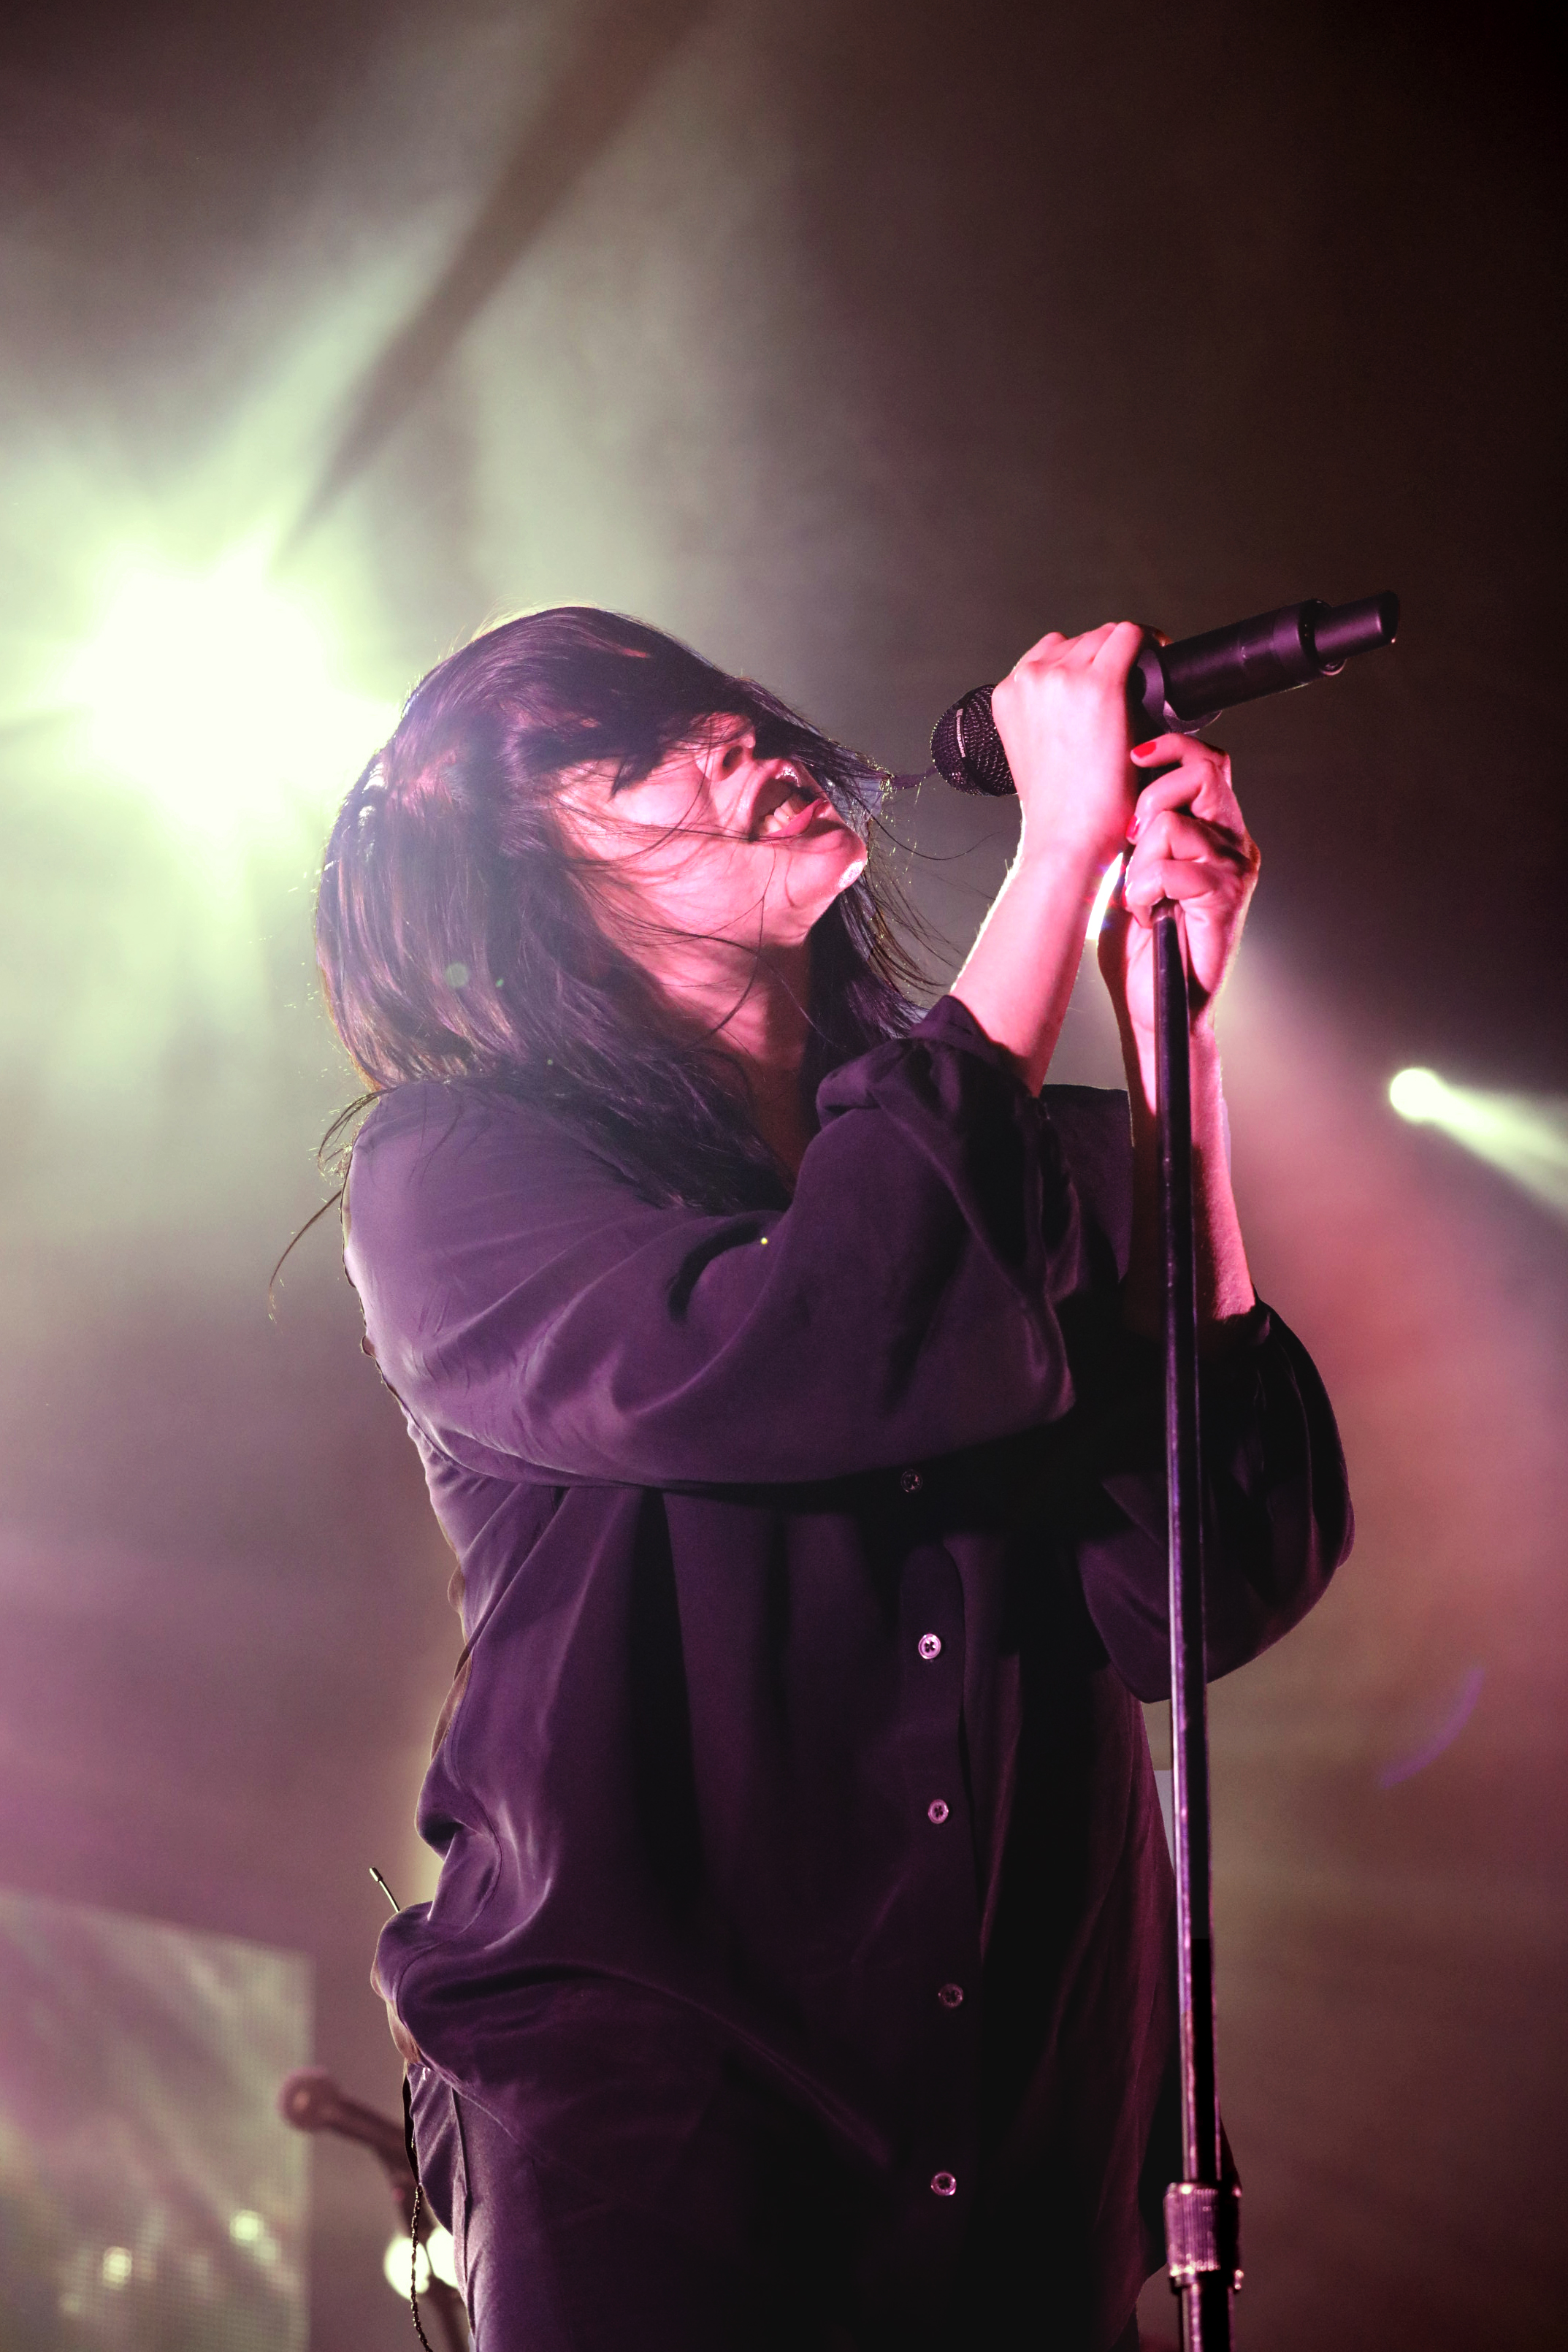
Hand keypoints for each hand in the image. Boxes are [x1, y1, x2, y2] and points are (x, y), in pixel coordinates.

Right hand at [989, 621, 1147, 873]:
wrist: (1068, 839)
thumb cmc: (1060, 810)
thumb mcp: (1036, 753)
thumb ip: (1047, 718)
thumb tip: (1080, 706)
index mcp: (1007, 696)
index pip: (1050, 653)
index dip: (1083, 661)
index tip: (1105, 673)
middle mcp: (1030, 680)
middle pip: (1080, 641)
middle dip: (1106, 658)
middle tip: (1133, 682)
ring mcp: (1063, 678)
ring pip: (1105, 636)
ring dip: (1127, 654)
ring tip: (1147, 679)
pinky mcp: (1100, 684)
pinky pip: (1131, 637)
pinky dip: (1149, 643)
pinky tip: (1159, 658)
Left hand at [1097, 734, 1259, 1047]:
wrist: (1158, 1004)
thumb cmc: (1143, 944)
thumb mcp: (1135, 868)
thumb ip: (1141, 828)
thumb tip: (1119, 785)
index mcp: (1217, 832)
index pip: (1209, 763)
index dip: (1171, 749)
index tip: (1135, 757)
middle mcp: (1235, 844)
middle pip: (1205, 773)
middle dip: (1153, 794)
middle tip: (1132, 835)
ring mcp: (1235, 869)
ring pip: (1173, 823)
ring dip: (1140, 860)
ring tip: (1140, 895)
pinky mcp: (1226, 898)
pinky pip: (1173, 868)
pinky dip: (1145, 889)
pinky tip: (1146, 913)